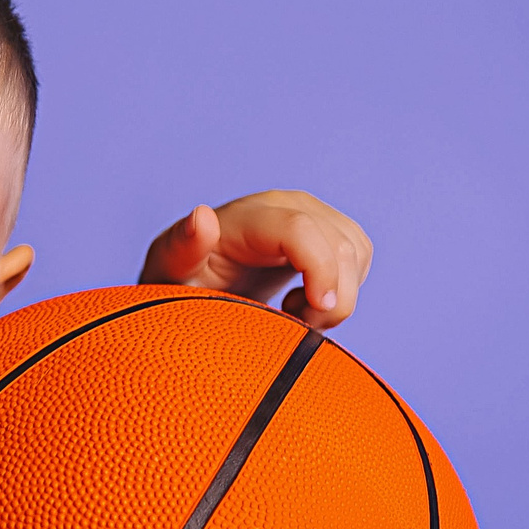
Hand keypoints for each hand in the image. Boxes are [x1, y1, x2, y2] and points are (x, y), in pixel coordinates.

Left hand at [138, 190, 373, 329]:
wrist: (197, 281)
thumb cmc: (180, 283)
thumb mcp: (168, 271)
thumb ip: (182, 247)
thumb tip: (202, 217)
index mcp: (247, 216)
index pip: (300, 230)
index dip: (320, 271)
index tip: (315, 314)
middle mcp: (284, 204)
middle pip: (339, 246)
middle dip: (330, 297)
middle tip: (293, 324)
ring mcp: (310, 213)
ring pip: (356, 253)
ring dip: (339, 295)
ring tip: (295, 313)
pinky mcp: (327, 230)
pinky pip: (359, 258)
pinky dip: (344, 288)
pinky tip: (307, 300)